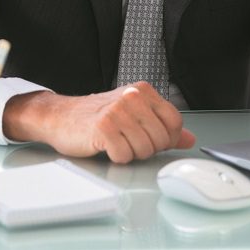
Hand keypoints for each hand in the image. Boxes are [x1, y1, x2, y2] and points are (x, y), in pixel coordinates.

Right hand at [2, 82, 195, 162]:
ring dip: (130, 153)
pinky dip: (116, 157)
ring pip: (144, 150)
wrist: (61, 117)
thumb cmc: (96, 116)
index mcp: (143, 91)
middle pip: (161, 139)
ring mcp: (117, 111)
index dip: (166, 138)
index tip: (151, 138)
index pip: (175, 122)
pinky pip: (124, 156)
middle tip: (128, 140)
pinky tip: (106, 146)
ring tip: (117, 142)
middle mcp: (132, 97)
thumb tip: (189, 139)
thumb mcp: (134, 115)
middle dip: (147, 148)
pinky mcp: (102, 127)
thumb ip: (163, 126)